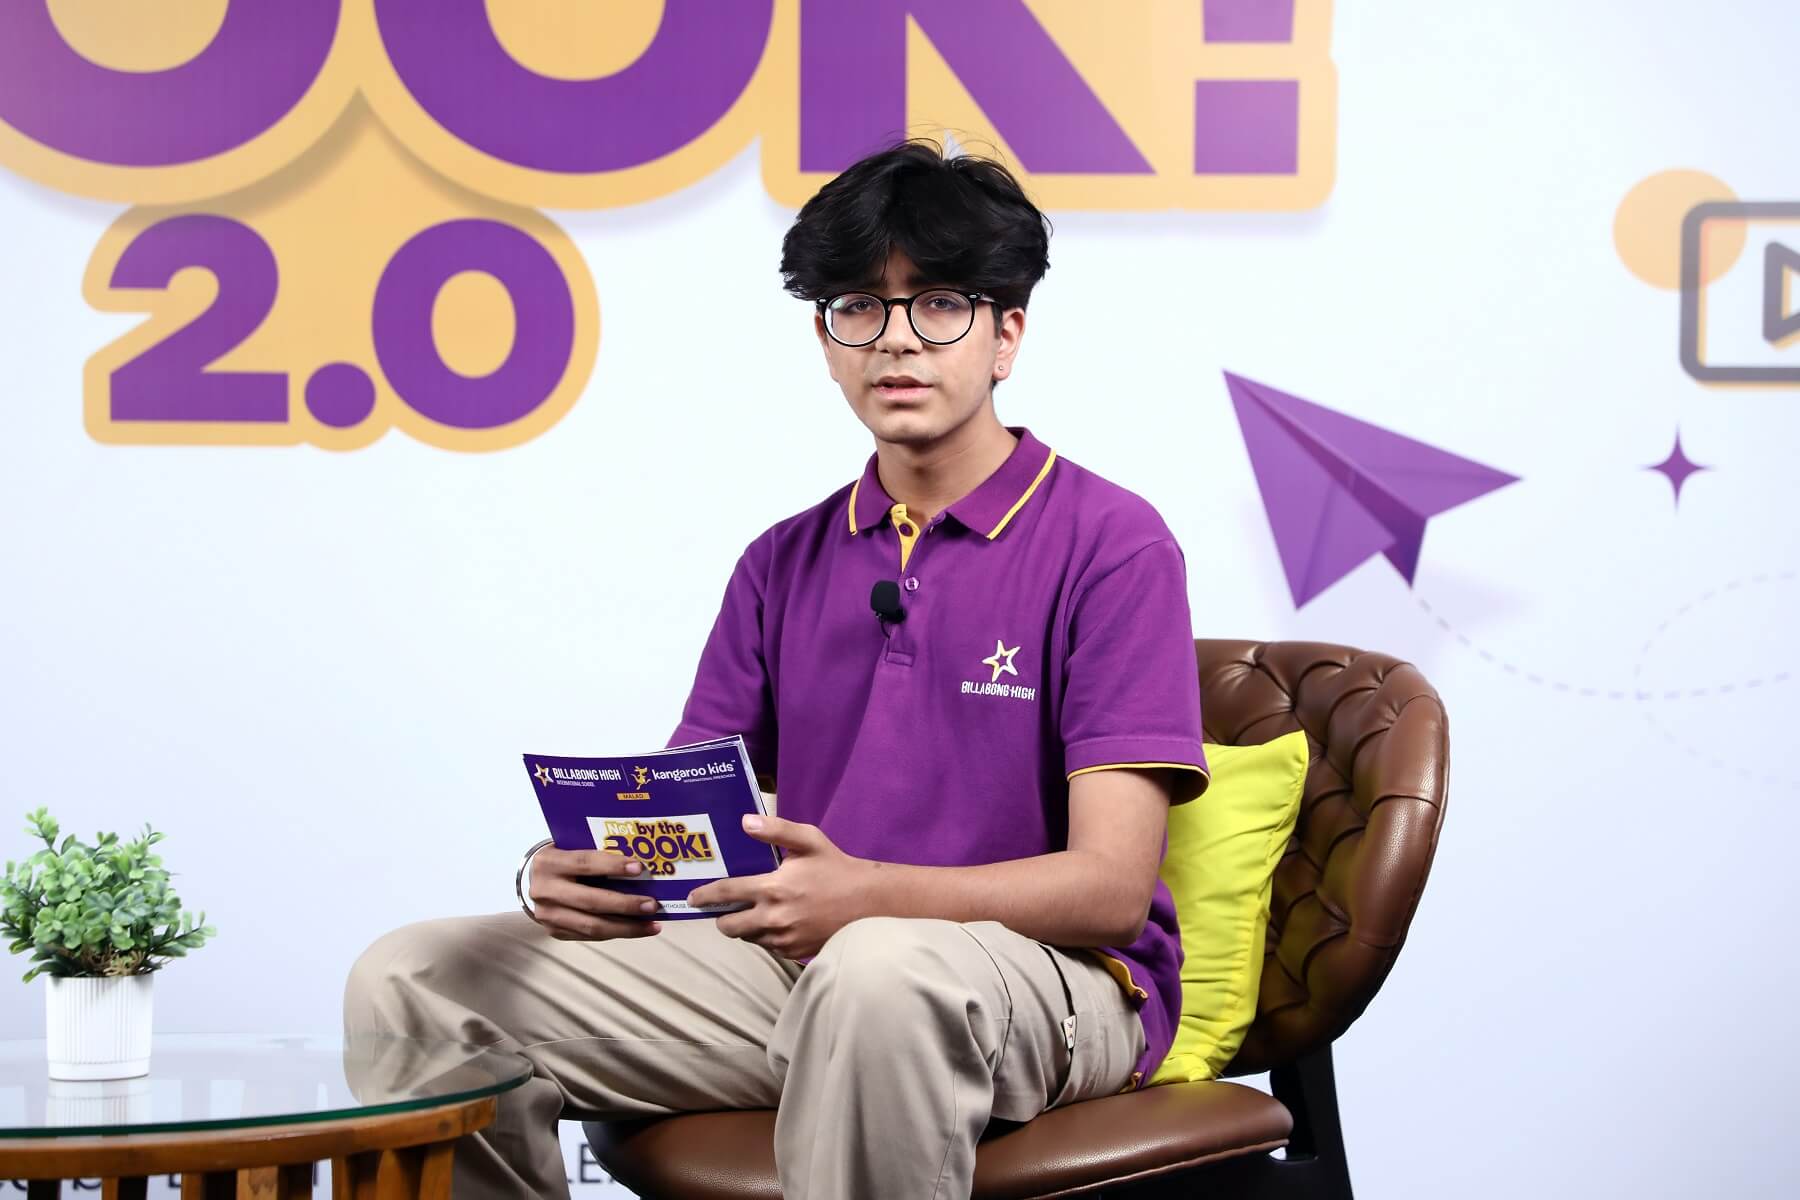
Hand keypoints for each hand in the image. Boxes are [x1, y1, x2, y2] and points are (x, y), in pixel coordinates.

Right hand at [527, 846, 663, 940]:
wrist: (535, 880)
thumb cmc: (564, 859)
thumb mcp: (572, 848)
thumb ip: (597, 853)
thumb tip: (640, 865)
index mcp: (549, 862)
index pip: (585, 863)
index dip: (613, 866)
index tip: (639, 868)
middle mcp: (545, 890)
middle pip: (590, 901)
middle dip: (625, 904)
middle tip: (652, 905)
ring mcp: (548, 915)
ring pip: (592, 926)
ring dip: (626, 927)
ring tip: (652, 925)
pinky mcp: (555, 932)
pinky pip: (591, 935)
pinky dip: (616, 932)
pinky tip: (637, 929)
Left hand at [688, 815, 872, 958]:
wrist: (868, 904)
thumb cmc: (836, 868)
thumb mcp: (809, 840)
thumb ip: (776, 830)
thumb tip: (745, 822)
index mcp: (773, 889)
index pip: (725, 894)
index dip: (704, 896)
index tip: (693, 897)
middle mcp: (773, 918)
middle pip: (728, 927)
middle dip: (721, 918)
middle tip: (725, 909)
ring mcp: (783, 939)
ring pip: (747, 938)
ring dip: (745, 927)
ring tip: (753, 913)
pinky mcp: (794, 952)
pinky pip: (767, 947)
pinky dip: (765, 936)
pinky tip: (776, 922)